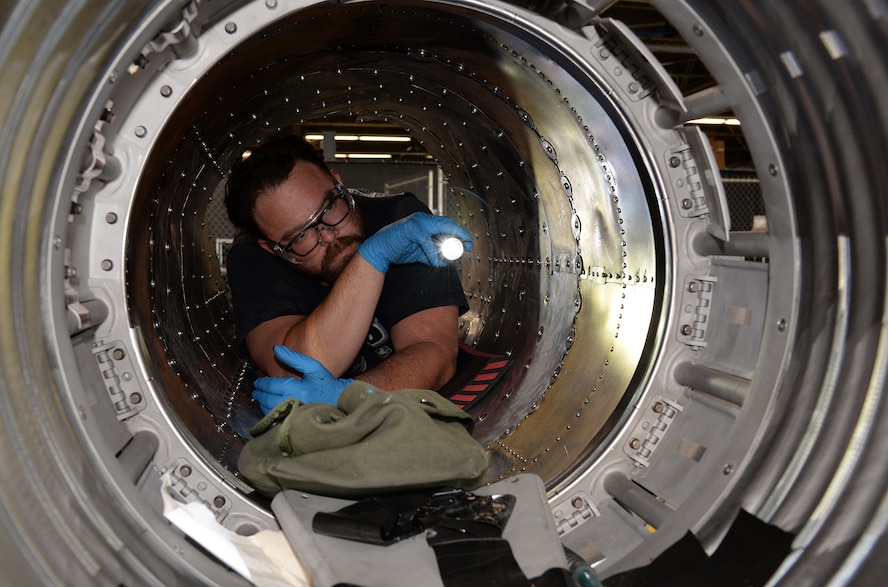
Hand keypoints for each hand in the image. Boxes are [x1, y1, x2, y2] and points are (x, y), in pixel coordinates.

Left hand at [252, 345, 353, 413]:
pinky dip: (270, 414)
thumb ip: (293, 357)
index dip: (263, 383)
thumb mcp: (313, 367)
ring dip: (262, 404)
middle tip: (256, 391)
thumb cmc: (327, 384)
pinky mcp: (295, 424)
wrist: (340, 402)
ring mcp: (295, 415)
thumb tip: (275, 348)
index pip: (273, 385)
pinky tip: (270, 409)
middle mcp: (296, 403)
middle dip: (260, 394)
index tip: (258, 382)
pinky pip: (277, 420)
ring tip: (261, 399)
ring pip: (271, 411)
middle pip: (269, 399)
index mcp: (299, 388)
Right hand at [356, 212, 472, 273]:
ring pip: (440, 230)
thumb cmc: (399, 249)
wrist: (380, 251)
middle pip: (447, 223)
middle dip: (460, 234)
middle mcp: (423, 219)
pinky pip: (427, 242)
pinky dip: (433, 253)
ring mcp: (417, 222)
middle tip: (469, 245)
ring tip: (452, 256)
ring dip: (448, 245)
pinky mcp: (411, 229)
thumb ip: (434, 254)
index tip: (469, 242)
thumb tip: (447, 261)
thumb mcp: (421, 253)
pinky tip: (436, 262)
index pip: (447, 224)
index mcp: (426, 222)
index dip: (460, 232)